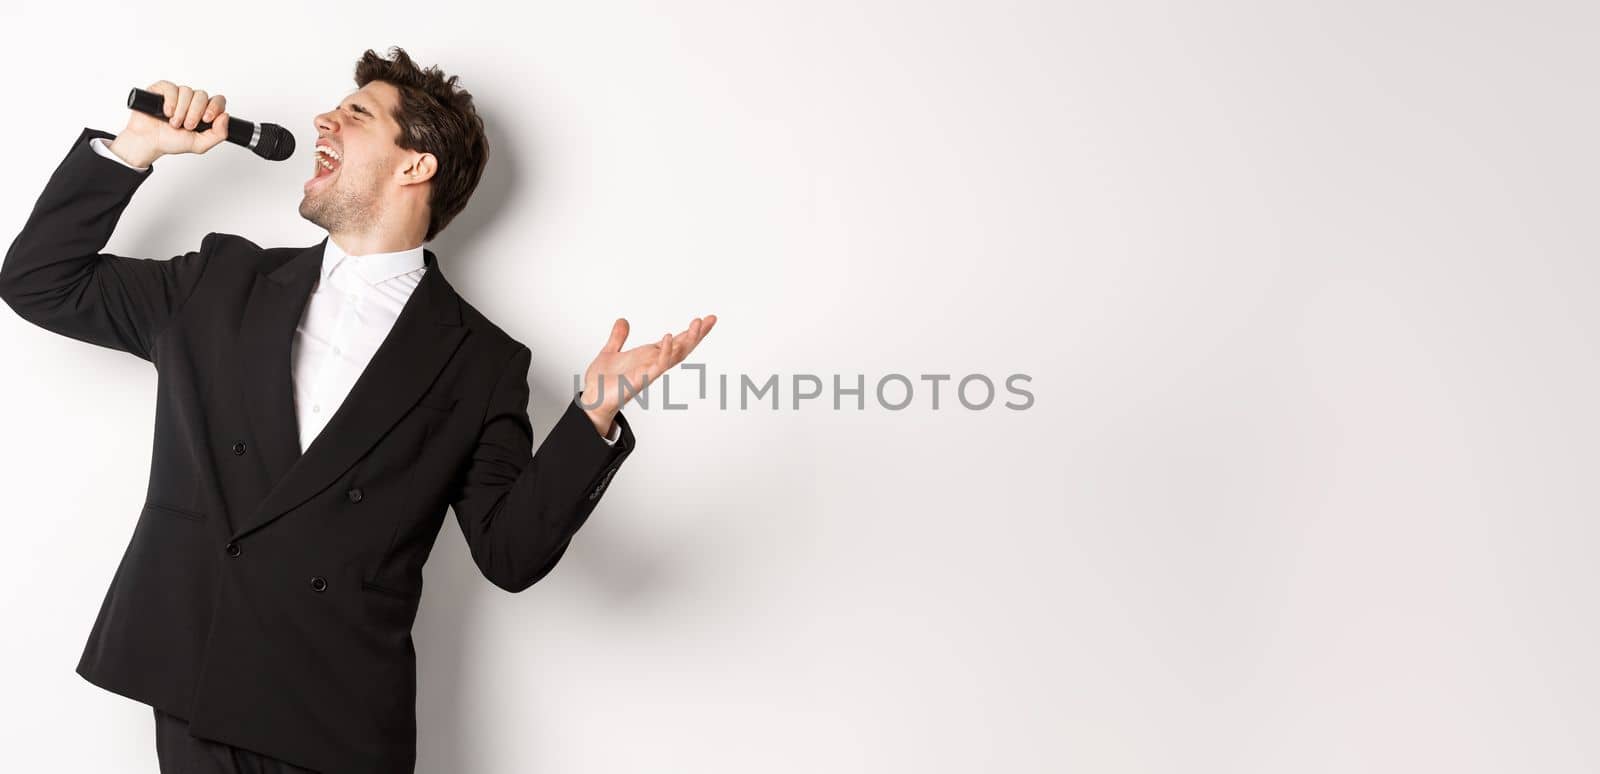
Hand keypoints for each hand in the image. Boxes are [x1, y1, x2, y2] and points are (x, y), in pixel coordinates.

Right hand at [109, 80, 230, 166]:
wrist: (148, 142)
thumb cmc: (171, 141)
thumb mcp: (200, 144)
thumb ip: (218, 134)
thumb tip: (225, 116)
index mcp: (203, 111)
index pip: (218, 100)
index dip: (215, 107)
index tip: (207, 119)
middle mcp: (191, 101)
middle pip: (202, 95)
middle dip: (195, 113)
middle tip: (187, 125)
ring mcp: (176, 94)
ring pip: (187, 91)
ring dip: (181, 111)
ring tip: (174, 123)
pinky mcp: (161, 90)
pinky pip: (171, 88)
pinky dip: (170, 102)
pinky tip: (166, 112)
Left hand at [579, 315, 717, 436]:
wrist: (592, 400)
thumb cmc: (602, 382)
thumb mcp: (610, 352)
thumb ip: (618, 337)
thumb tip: (623, 321)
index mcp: (648, 356)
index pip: (675, 341)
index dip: (690, 331)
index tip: (705, 319)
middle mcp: (653, 364)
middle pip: (682, 347)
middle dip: (698, 334)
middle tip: (711, 319)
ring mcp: (649, 371)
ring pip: (676, 355)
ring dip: (688, 339)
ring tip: (697, 323)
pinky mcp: (641, 378)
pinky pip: (657, 365)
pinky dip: (665, 352)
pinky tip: (668, 337)